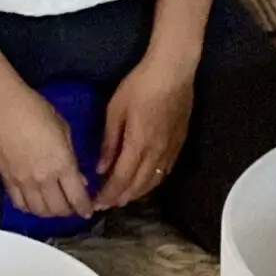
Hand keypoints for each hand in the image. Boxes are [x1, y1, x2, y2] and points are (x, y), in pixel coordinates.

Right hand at [0, 85, 93, 221]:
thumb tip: (79, 179)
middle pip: (58, 209)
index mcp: (62, 164)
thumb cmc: (37, 110)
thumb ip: (72, 158)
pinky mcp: (7, 180)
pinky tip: (35, 202)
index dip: (85, 208)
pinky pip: (19, 204)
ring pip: (39, 211)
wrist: (2, 105)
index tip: (88, 210)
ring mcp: (23, 181)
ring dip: (50, 212)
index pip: (77, 197)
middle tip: (72, 206)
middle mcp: (43, 178)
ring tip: (55, 206)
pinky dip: (30, 208)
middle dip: (69, 211)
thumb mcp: (64, 130)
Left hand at [94, 54, 194, 211]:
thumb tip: (101, 168)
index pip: (122, 179)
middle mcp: (157, 153)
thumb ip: (109, 142)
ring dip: (137, 193)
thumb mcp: (115, 110)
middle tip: (105, 204)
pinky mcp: (179, 143)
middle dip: (120, 198)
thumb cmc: (140, 85)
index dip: (108, 195)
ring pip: (153, 181)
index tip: (96, 204)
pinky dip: (152, 182)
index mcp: (139, 144)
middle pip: (138, 185)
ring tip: (122, 198)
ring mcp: (171, 149)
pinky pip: (165, 172)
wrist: (174, 71)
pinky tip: (144, 182)